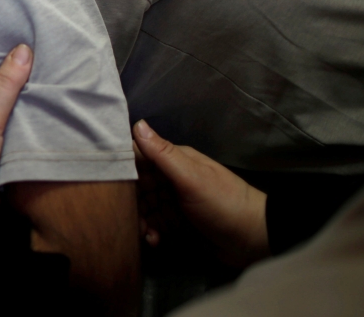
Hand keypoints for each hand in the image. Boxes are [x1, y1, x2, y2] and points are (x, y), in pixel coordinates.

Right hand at [133, 120, 269, 267]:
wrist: (255, 240)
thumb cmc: (223, 203)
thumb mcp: (191, 177)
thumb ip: (162, 154)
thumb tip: (136, 123)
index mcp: (175, 161)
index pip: (139, 158)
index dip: (123, 169)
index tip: (108, 183)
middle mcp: (172, 179)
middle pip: (138, 186)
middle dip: (130, 201)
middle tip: (127, 216)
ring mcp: (175, 202)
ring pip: (145, 207)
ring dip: (140, 220)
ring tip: (144, 233)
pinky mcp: (178, 224)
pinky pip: (155, 225)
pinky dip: (151, 232)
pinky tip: (154, 241)